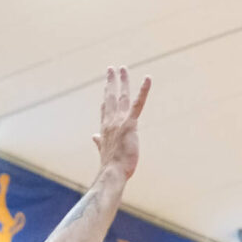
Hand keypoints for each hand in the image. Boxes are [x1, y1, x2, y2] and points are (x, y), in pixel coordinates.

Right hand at [92, 66, 149, 180]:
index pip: (105, 110)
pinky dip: (143, 90)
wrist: (112, 173)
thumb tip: (93, 137)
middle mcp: (110, 122)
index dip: (106, 99)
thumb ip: (99, 143)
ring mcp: (120, 121)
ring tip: (122, 69)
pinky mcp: (130, 123)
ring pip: (122, 97)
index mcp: (105, 130)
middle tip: (111, 69)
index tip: (106, 90)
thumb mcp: (103, 152)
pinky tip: (148, 78)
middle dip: (111, 82)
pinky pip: (138, 103)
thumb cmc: (110, 167)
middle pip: (110, 98)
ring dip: (123, 81)